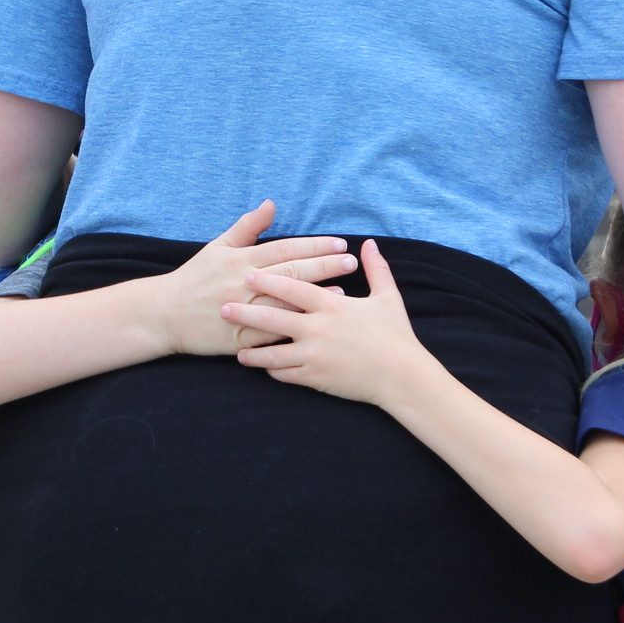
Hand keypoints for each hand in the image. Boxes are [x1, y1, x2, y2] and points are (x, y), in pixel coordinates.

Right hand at [160, 201, 357, 356]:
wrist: (164, 314)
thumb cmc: (195, 277)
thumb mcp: (218, 246)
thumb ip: (248, 226)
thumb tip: (272, 204)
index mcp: (241, 259)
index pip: (285, 249)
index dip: (313, 245)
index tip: (339, 243)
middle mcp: (243, 282)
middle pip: (290, 272)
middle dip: (323, 265)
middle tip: (350, 261)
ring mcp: (242, 310)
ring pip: (284, 301)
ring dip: (315, 295)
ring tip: (343, 289)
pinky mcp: (239, 336)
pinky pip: (270, 331)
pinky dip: (293, 324)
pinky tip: (313, 320)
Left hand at [221, 238, 424, 403]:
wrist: (402, 376)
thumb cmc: (395, 335)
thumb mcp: (388, 297)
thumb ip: (376, 269)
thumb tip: (369, 244)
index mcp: (331, 305)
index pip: (292, 288)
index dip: (267, 280)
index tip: (246, 274)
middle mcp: (317, 329)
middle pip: (271, 318)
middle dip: (244, 313)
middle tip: (222, 308)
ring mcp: (313, 356)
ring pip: (271, 352)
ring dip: (251, 350)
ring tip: (235, 349)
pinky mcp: (315, 378)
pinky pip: (285, 374)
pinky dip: (271, 370)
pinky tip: (263, 367)